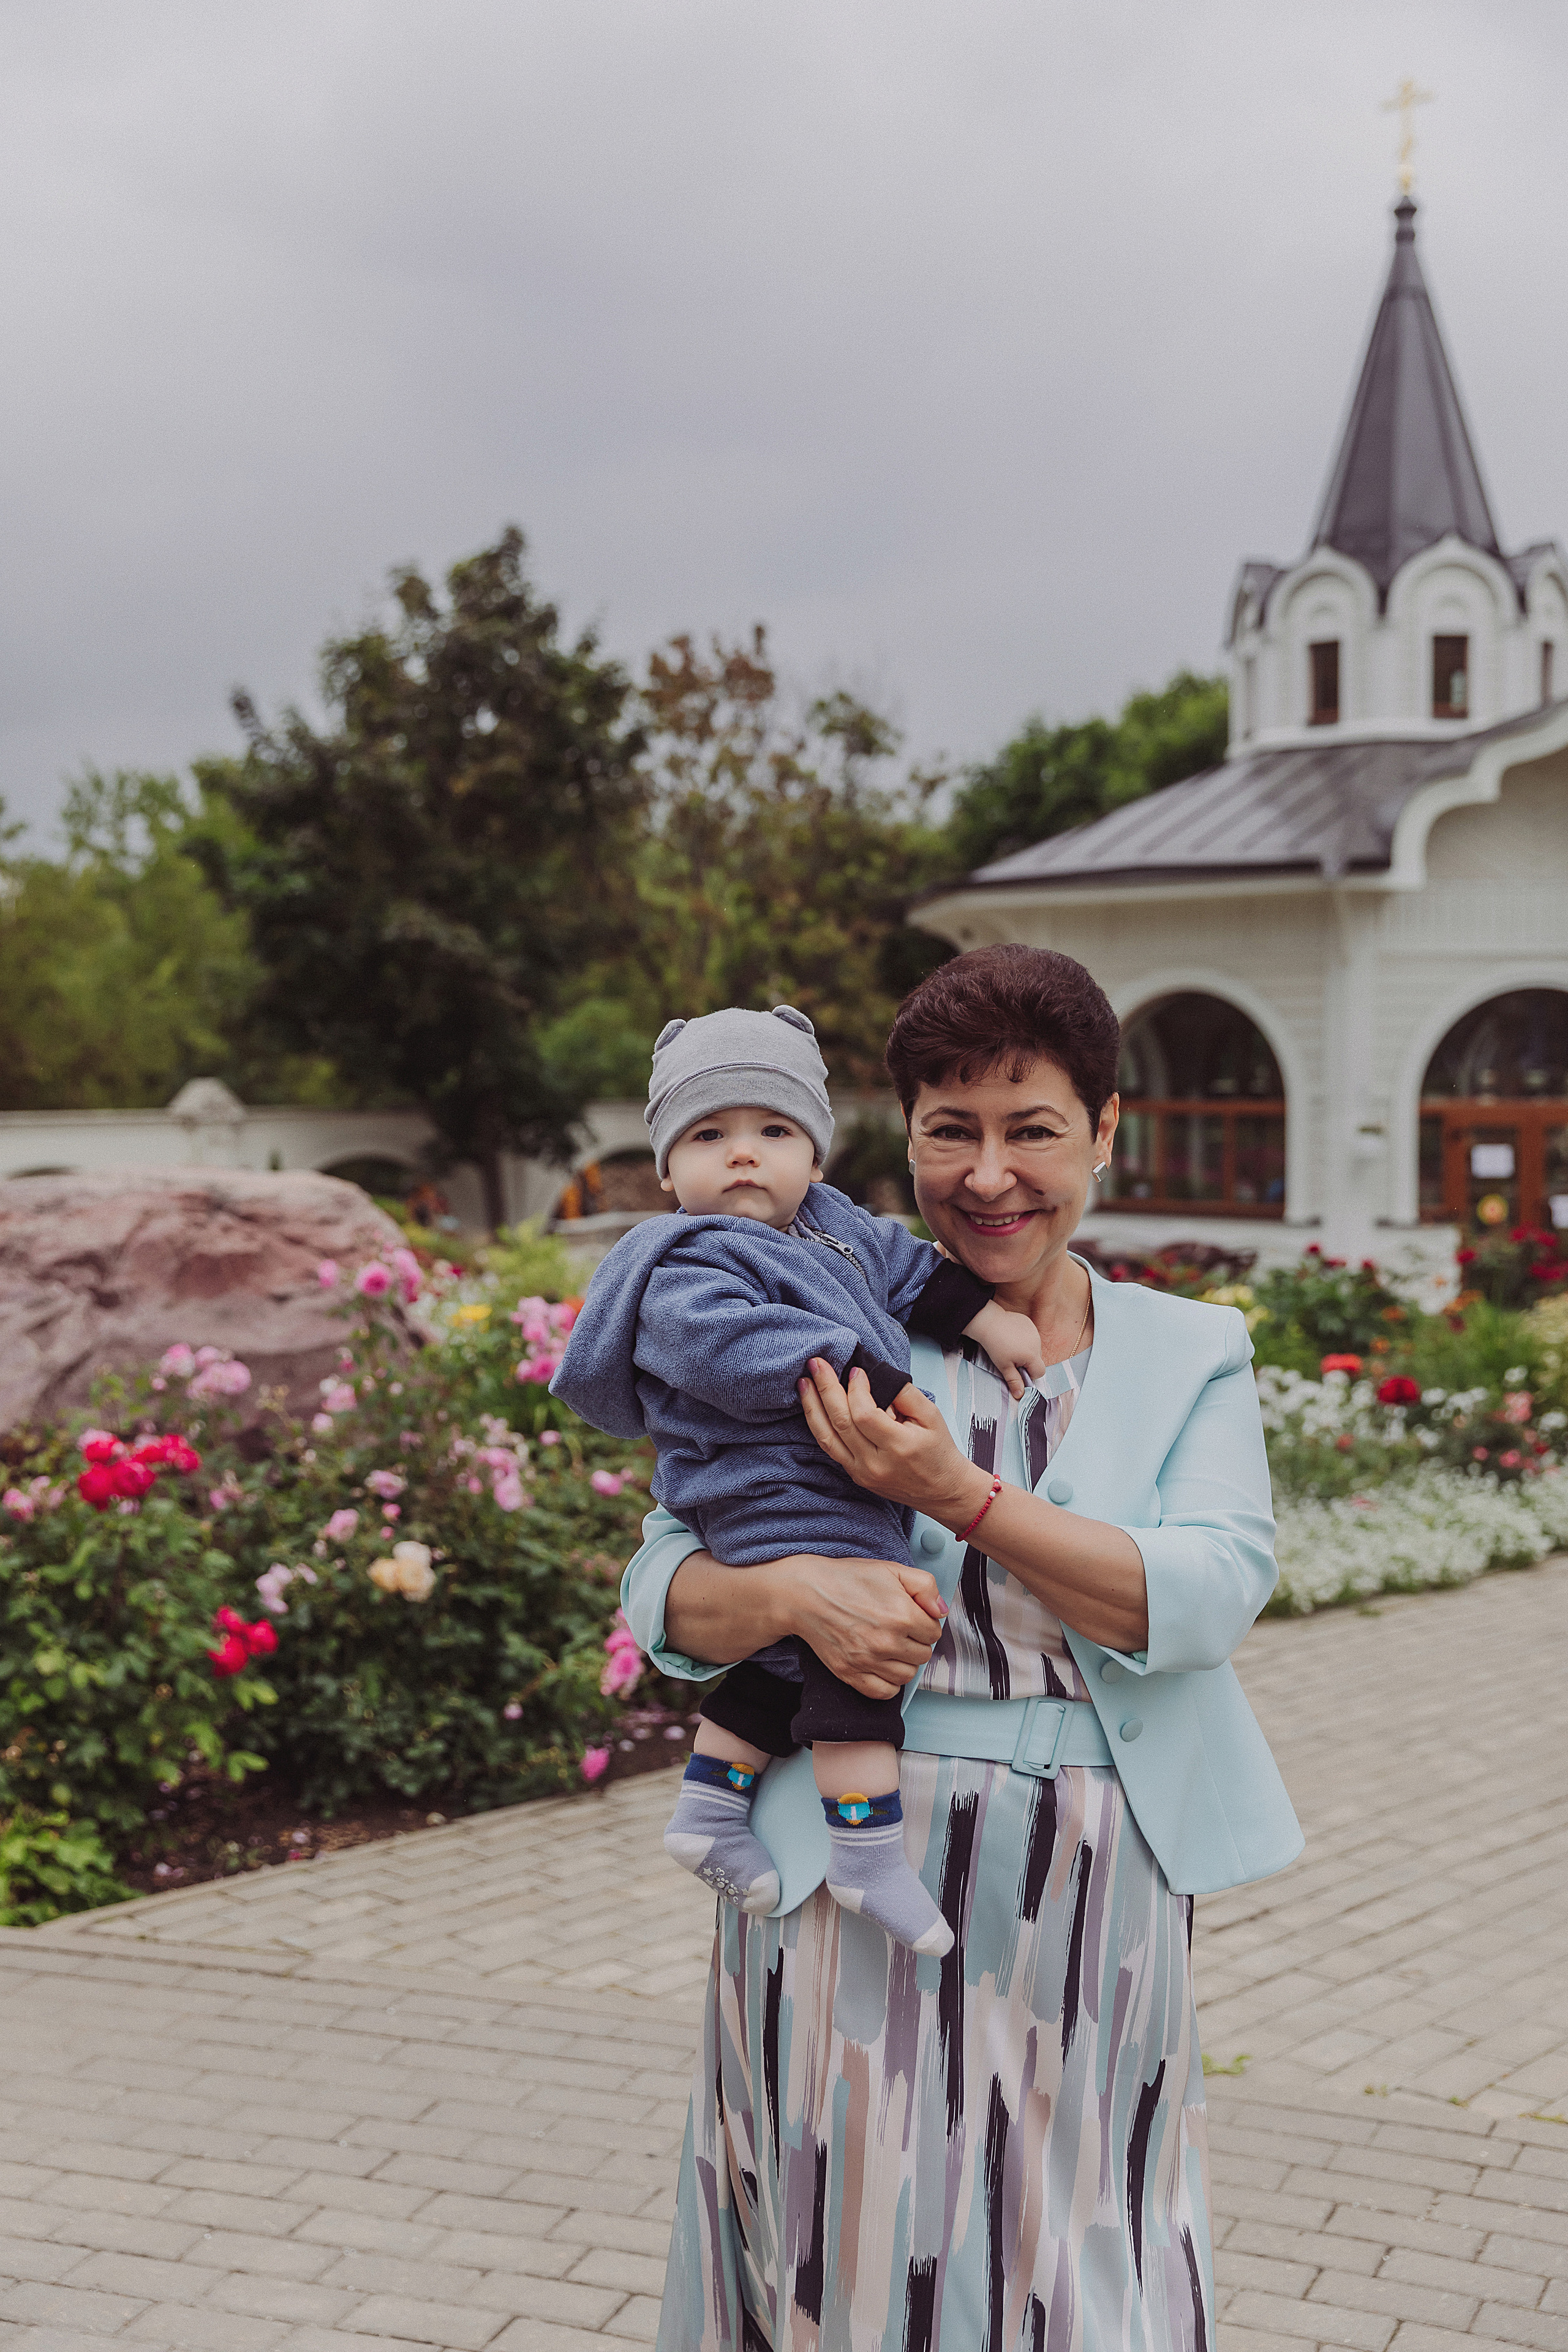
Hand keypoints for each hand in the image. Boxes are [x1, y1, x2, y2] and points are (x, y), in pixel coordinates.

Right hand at [776, 1552, 947, 1700]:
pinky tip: (883, 1666)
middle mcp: (887, 1641)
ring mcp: (868, 1661)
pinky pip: (884, 1692)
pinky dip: (889, 1683)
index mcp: (901, 1615)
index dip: (925, 1623)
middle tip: (901, 1630)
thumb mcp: (891, 1569)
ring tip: (892, 1647)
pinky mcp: (850, 1673)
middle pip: (923, 1655)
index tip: (913, 1617)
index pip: (934, 1633)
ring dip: (904, 1662)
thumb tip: (940, 1610)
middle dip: (916, 1642)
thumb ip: (925, 1586)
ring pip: (907, 1675)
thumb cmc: (846, 1579)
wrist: (805, 1594)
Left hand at [798, 1357, 988, 1527]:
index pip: (864, 1415)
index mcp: (899, 1447)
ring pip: (827, 1437)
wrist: (942, 1490)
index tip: (856, 1371)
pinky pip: (830, 1448)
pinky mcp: (855, 1476)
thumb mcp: (932, 1416)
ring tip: (804, 1382)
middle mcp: (875, 1463)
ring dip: (812, 1407)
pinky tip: (812, 1406)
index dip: (856, 1390)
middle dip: (825, 1389)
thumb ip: (904, 1394)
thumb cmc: (939, 1451)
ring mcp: (862, 1473)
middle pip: (841, 1423)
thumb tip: (874, 1377)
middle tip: (816, 1364)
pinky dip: (819, 1425)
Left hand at [963, 1301, 1047, 1401]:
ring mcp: (1034, 1332)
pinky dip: (1024, 1339)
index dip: (1029, 1375)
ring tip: (1010, 1347)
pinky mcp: (1029, 1323)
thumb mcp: (1004, 1366)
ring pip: (1034, 1348)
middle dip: (1027, 1362)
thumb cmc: (995, 1346)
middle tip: (1011, 1359)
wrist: (988, 1322)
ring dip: (1026, 1351)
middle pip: (1037, 1360)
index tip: (1017, 1371)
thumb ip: (1014, 1381)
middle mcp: (1037, 1343)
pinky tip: (1011, 1336)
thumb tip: (1020, 1395)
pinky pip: (1031, 1336)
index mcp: (1032, 1355)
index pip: (1040, 1372)